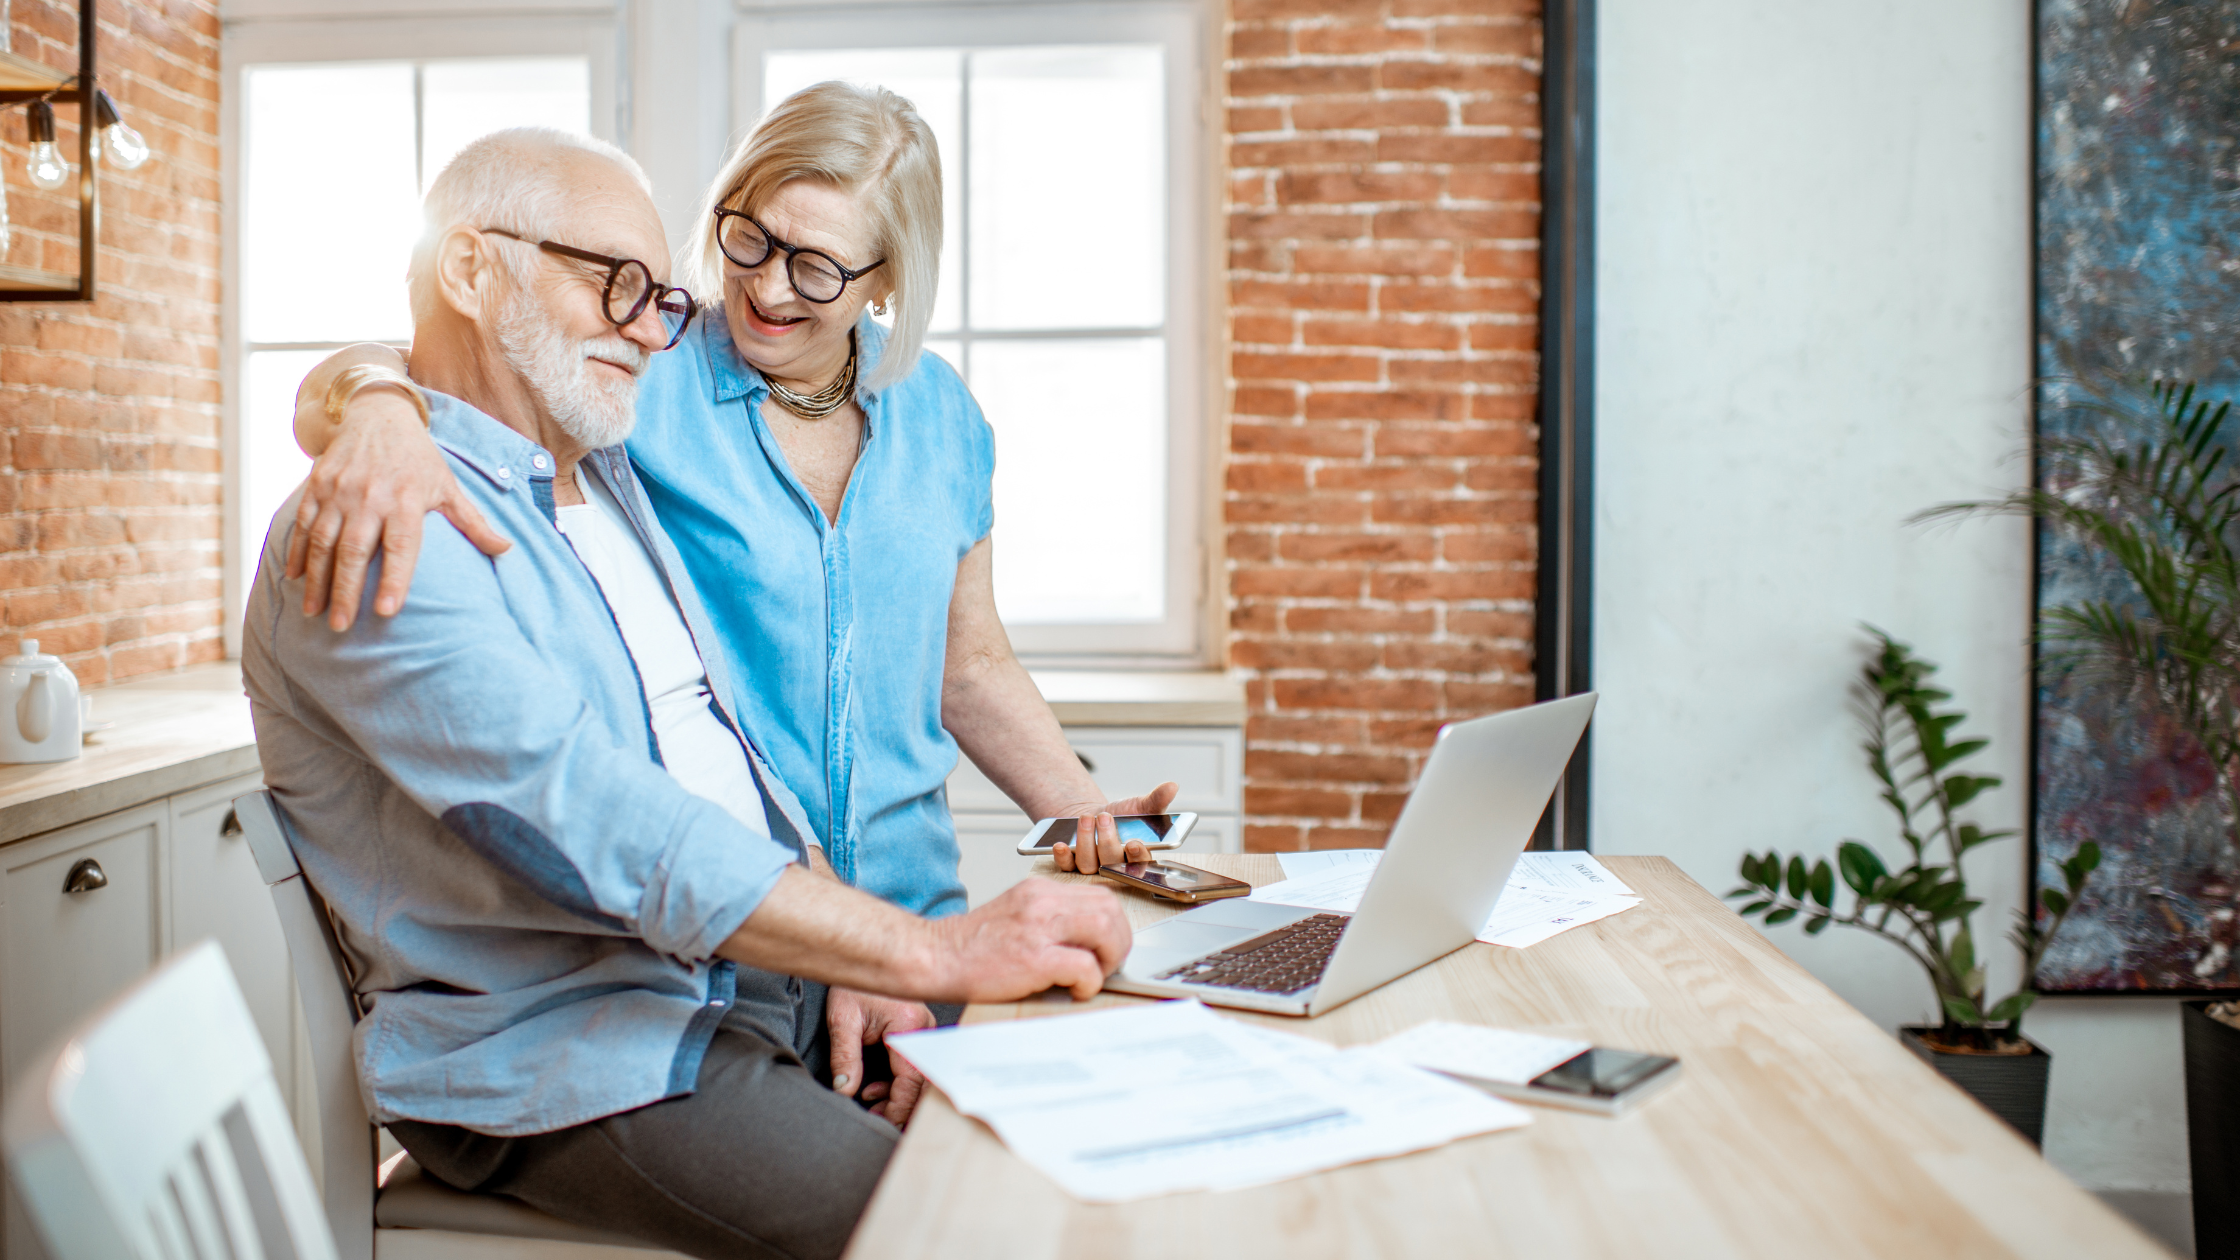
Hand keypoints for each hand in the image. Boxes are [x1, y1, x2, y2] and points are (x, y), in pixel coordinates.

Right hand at [285, 393, 510, 630]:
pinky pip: (304, 524)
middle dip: (346, 591)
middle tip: (341, 626)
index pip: (402, 546)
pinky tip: (295, 579)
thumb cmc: (419, 459)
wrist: (378, 415)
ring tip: (316, 612)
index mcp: (407, 500)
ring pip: (323, 541)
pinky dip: (297, 551)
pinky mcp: (318, 485)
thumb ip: (473, 522)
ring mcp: (340, 491)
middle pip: (356, 551)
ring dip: (317, 579)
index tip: (388, 612)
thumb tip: (507, 550)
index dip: (395, 578)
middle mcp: (370, 496)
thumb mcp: (448, 487)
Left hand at [826, 988, 936, 1126]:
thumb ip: (845, 1058)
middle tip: (875, 1119)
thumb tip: (845, 1091)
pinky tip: (874, 1087)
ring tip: (870, 1102)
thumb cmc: (854, 984)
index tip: (881, 1121)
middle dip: (900, 1105)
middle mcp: (924, 1030)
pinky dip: (897, 1081)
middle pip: (921, 1081)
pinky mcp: (918, 1033)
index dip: (898, 1106)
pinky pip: (914, 1065)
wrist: (862, 958)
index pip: (910, 1079)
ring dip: (898, 1094)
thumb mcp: (843, 1021)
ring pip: (919, 1076)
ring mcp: (924, 1031)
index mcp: (908, 1026)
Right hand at [925, 878, 1131, 1000]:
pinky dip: (1089, 983)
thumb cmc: (970, 948)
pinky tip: (1073, 991)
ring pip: (1106, 930)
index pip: (1101, 896)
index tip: (1106, 948)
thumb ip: (1048, 921)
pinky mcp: (1033, 958)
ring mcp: (1037, 927)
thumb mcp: (1014, 916)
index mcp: (1039, 891)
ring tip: (1092, 977)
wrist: (931, 957)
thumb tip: (1087, 942)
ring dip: (1109, 959)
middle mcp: (1041, 902)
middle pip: (1111, 909)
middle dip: (1119, 942)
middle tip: (1106, 966)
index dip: (1114, 926)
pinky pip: (1085, 967)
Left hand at [1050, 781, 1178, 872]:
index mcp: (1136, 856)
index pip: (1140, 864)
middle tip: (1104, 817)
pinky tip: (1060, 844)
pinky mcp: (1072, 864)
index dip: (1137, 857)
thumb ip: (1156, 800)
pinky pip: (1066, 866)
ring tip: (1086, 819)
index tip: (1134, 843)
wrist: (1094, 817)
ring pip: (1089, 865)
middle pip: (1112, 863)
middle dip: (1107, 841)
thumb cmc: (1121, 817)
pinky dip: (1063, 856)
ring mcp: (1092, 867)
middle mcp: (1114, 866)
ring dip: (1086, 842)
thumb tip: (1172, 786)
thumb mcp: (1139, 807)